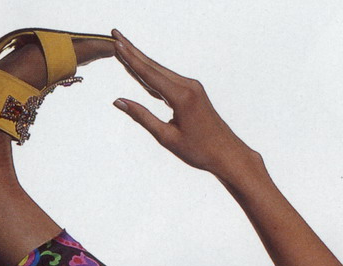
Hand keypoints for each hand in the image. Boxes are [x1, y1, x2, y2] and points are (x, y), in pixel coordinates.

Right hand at [110, 31, 259, 180]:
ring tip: (123, 49)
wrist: (228, 154)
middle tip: (115, 34)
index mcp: (181, 97)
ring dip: (141, 61)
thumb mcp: (167, 137)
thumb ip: (142, 117)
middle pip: (154, 66)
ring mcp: (192, 87)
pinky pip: (168, 80)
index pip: (149, 73)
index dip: (130, 58)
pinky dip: (152, 75)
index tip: (116, 42)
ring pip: (160, 71)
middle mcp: (188, 86)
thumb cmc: (199, 151)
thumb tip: (118, 101)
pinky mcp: (193, 92)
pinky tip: (140, 71)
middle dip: (133, 51)